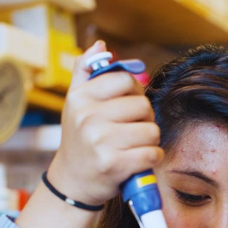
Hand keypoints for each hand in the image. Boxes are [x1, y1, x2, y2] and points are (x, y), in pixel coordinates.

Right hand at [47, 40, 163, 206]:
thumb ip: (86, 73)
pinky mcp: (114, 165)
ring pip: (151, 131)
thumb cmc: (81, 141)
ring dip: (151, 141)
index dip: (136, 92)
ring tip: (137, 146)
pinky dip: (154, 158)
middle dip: (146, 119)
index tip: (131, 106)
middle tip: (136, 130)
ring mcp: (101, 142)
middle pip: (143, 106)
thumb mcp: (76, 104)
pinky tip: (143, 160)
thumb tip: (101, 45)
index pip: (125, 80)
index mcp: (81, 98)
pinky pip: (152, 154)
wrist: (73, 182)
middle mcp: (88, 117)